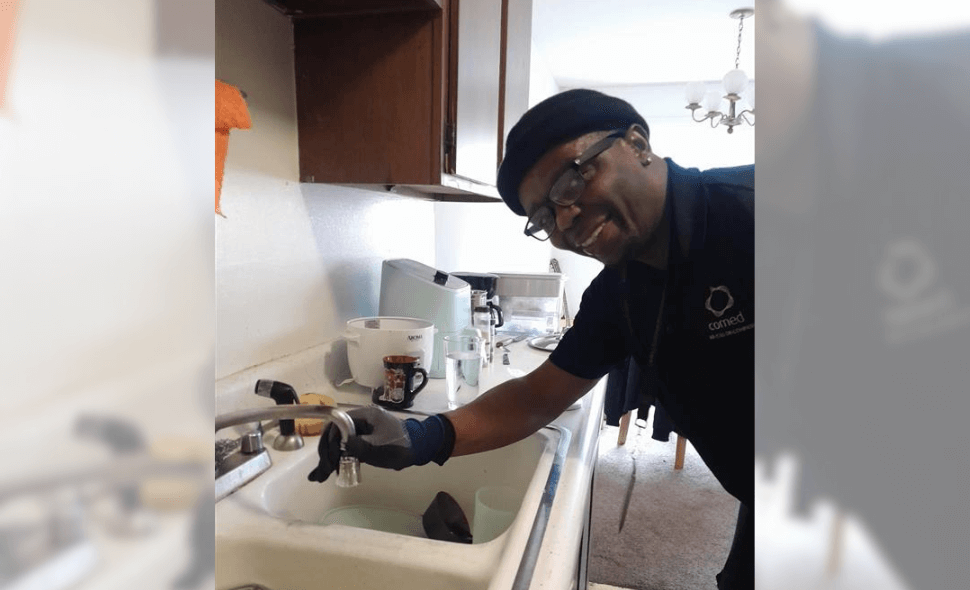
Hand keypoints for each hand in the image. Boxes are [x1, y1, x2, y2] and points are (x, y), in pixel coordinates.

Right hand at [307, 406, 454, 482]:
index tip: (328, 459)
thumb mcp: (379, 448)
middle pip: (334, 433)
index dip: (328, 441)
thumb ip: (358, 447)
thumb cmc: (401, 446)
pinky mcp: (364, 440)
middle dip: (326, 452)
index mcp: (363, 415)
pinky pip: (346, 448)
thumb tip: (339, 447)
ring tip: (319, 476)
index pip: (336, 424)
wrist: (420, 446)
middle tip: (322, 472)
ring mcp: (361, 430)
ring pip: (338, 442)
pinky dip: (337, 459)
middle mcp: (359, 420)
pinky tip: (328, 471)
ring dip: (329, 458)